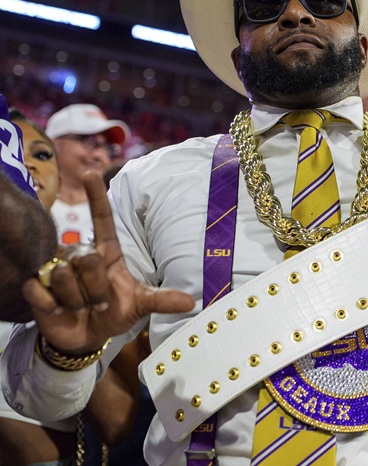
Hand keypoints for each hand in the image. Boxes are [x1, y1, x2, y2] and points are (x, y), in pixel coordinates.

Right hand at [21, 172, 194, 355]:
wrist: (86, 337)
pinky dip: (54, 307)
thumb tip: (189, 302)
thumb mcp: (139, 305)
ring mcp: (56, 270)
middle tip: (100, 302)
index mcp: (107, 252)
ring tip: (81, 306)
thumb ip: (161, 300)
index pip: (102, 220)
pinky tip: (59, 311)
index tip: (91, 172)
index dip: (96, 197)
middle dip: (97, 288)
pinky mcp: (36, 288)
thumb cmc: (113, 313)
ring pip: (65, 275)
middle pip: (87, 258)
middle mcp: (81, 255)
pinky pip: (42, 292)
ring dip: (77, 300)